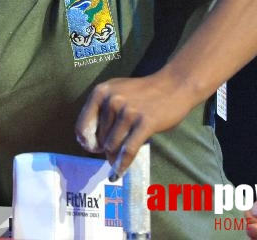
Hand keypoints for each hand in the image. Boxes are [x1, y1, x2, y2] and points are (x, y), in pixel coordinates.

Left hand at [74, 71, 193, 178]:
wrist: (174, 85)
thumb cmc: (143, 91)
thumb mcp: (116, 91)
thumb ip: (101, 109)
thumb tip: (89, 140)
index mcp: (100, 92)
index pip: (83, 125)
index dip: (85, 141)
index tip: (90, 148)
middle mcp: (112, 101)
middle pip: (100, 137)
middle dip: (104, 148)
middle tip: (111, 151)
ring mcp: (128, 112)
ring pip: (112, 145)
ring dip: (113, 156)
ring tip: (116, 160)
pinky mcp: (145, 123)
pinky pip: (129, 150)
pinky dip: (123, 163)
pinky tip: (119, 172)